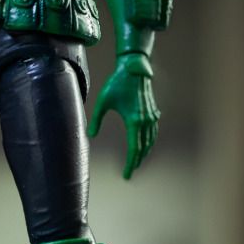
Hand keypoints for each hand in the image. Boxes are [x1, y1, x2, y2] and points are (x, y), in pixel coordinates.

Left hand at [87, 53, 159, 179]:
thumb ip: (97, 119)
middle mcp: (145, 121)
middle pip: (143, 147)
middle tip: (129, 171)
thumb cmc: (117, 83)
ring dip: (144, 152)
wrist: (134, 68)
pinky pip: (153, 131)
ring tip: (137, 161)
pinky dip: (149, 141)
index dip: (130, 163)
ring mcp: (151, 116)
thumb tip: (91, 134)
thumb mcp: (103, 101)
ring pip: (150, 140)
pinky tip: (146, 144)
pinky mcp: (152, 111)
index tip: (127, 174)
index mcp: (134, 120)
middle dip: (137, 161)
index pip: (134, 149)